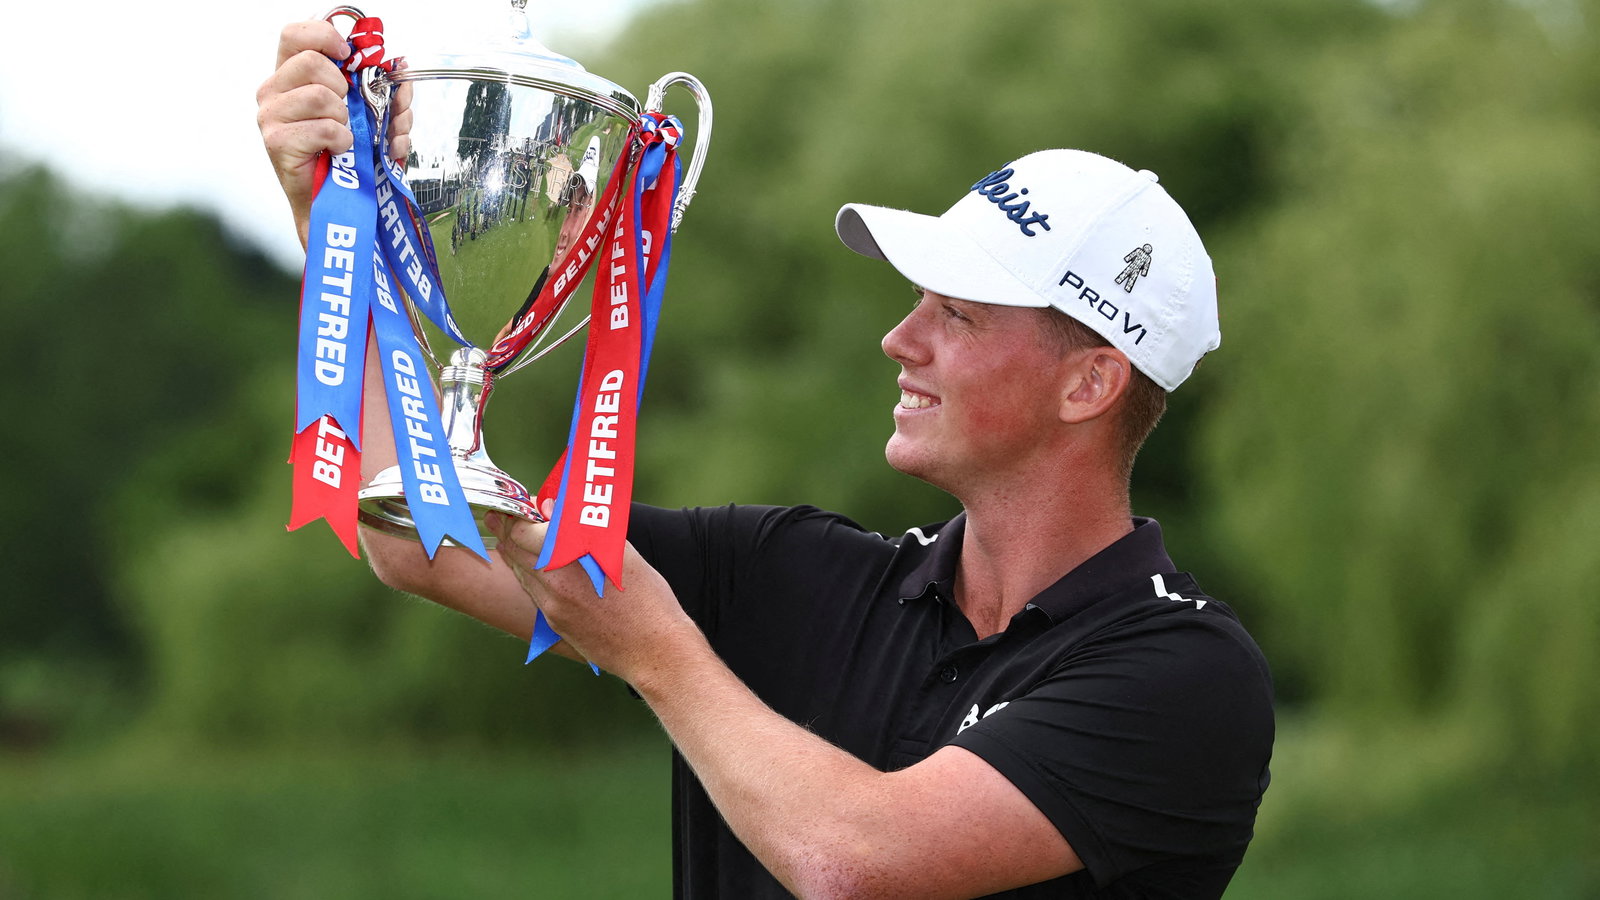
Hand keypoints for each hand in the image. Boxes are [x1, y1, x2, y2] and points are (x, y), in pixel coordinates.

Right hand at [255, 19, 412, 246]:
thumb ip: (387, 93)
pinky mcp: (277, 142)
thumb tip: (402, 70)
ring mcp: (271, 117)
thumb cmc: (349, 160)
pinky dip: (342, 140)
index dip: (325, 35)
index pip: (295, 34)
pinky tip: (340, 151)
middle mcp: (274, 92)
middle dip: (344, 88)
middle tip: (348, 113)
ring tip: (343, 137)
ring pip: (320, 95)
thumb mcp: (374, 119)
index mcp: (291, 77)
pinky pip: (324, 127)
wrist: (334, 206)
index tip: (348, 56)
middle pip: (312, 62)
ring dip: (345, 119)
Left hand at [486, 508, 701, 683]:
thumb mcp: (621, 553)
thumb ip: (585, 530)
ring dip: (515, 552)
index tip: (522, 505)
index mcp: (572, 557)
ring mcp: (552, 605)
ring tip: (513, 536)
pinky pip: (533, 592)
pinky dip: (528, 574)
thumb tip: (556, 510)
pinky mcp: (554, 623)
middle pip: (514, 549)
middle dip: (507, 529)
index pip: (524, 530)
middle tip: (503, 515)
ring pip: (520, 571)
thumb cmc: (648, 599)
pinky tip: (535, 567)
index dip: (518, 514)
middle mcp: (555, 581)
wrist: (653, 650)